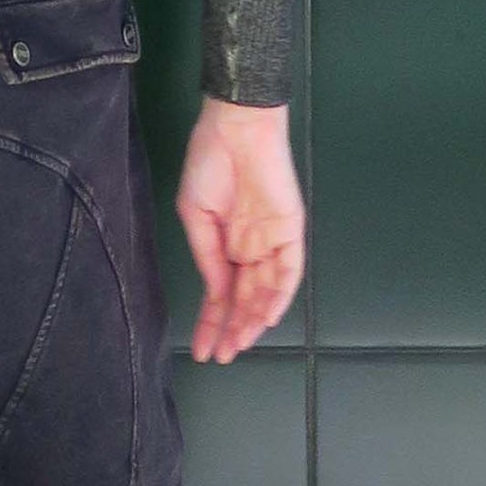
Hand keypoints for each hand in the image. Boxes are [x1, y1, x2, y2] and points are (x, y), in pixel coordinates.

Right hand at [175, 97, 304, 363]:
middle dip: (234, 329)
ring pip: (267, 290)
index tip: (201, 350)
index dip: (211, 322)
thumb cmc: (208, 164)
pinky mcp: (291, 230)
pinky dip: (280, 293)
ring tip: (240, 343)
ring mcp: (271, 241)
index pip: (221, 293)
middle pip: (245, 299)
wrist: (233, 129)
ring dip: (254, 319)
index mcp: (226, 244)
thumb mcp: (194, 216)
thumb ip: (207, 257)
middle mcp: (251, 248)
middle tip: (224, 356)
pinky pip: (289, 269)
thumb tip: (215, 293)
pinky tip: (267, 316)